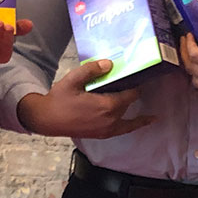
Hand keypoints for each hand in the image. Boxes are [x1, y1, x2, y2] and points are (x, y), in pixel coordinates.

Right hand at [17, 59, 154, 138]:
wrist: (46, 119)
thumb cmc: (59, 99)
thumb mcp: (74, 79)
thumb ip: (92, 70)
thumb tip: (110, 63)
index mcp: (107, 105)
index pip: (130, 94)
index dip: (135, 84)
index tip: (141, 76)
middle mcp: (111, 119)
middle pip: (128, 104)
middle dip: (131, 94)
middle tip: (135, 82)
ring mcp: (107, 129)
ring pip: (128, 119)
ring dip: (137, 113)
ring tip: (151, 113)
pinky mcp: (102, 134)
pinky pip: (124, 130)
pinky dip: (134, 126)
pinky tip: (142, 123)